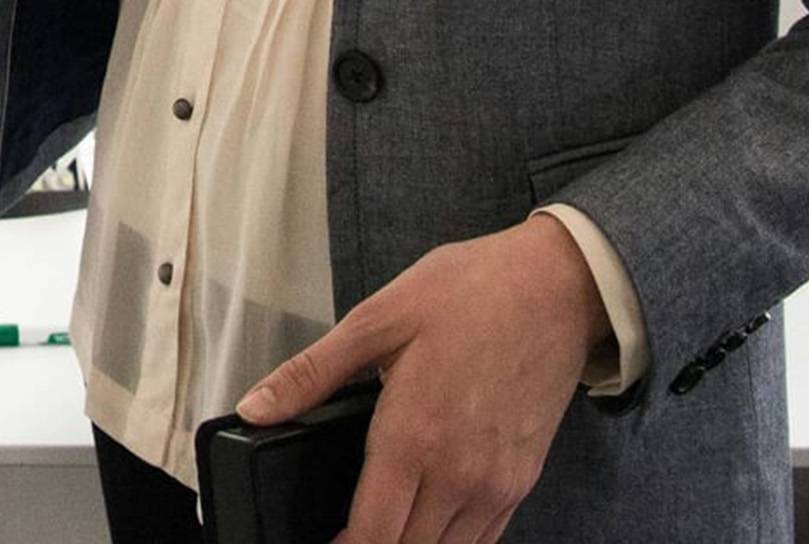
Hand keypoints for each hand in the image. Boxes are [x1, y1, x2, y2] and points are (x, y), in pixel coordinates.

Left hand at [232, 216, 609, 542]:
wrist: (554, 288)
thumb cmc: (464, 293)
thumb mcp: (376, 319)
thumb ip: (311, 373)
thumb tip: (254, 407)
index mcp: (414, 438)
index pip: (372, 535)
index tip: (322, 539)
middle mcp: (459, 476)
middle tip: (342, 528)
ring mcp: (496, 486)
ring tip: (378, 523)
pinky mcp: (521, 482)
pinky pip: (483, 540)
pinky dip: (451, 541)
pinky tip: (425, 521)